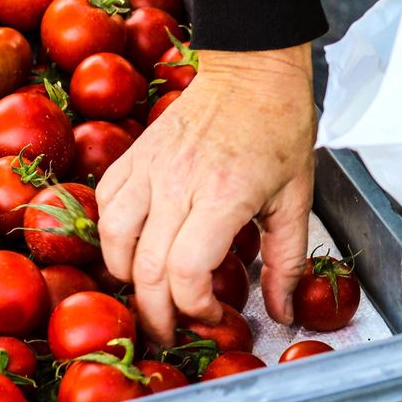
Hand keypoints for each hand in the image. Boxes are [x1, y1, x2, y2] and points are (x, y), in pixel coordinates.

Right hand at [95, 44, 316, 345]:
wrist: (252, 70)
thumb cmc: (279, 129)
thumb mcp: (297, 199)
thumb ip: (287, 262)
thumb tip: (280, 312)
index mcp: (225, 195)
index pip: (186, 271)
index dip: (194, 307)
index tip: (213, 314)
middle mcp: (179, 183)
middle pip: (146, 269)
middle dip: (155, 314)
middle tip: (171, 330)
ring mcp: (150, 167)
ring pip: (112, 239)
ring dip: (126, 277)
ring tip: (149, 292)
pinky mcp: (134, 155)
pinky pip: (104, 204)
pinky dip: (110, 235)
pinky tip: (133, 247)